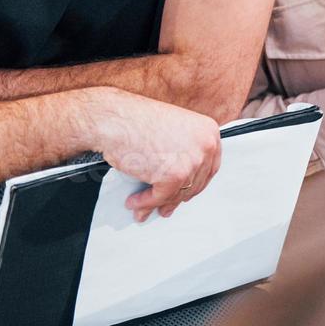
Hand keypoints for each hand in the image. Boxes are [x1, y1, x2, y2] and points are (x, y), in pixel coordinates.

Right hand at [84, 87, 221, 222]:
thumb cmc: (137, 120)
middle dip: (177, 197)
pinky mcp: (175, 176)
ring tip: (146, 206)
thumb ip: (184, 149)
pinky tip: (135, 202)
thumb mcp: (173, 129)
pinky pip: (160, 197)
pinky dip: (146, 203)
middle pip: (195, 182)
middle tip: (166, 204)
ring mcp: (193, 161)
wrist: (115, 118)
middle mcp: (206, 145)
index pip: (209, 166)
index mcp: (208, 131)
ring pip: (177, 193)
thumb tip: (182, 176)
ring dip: (160, 203)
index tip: (187, 189)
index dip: (196, 181)